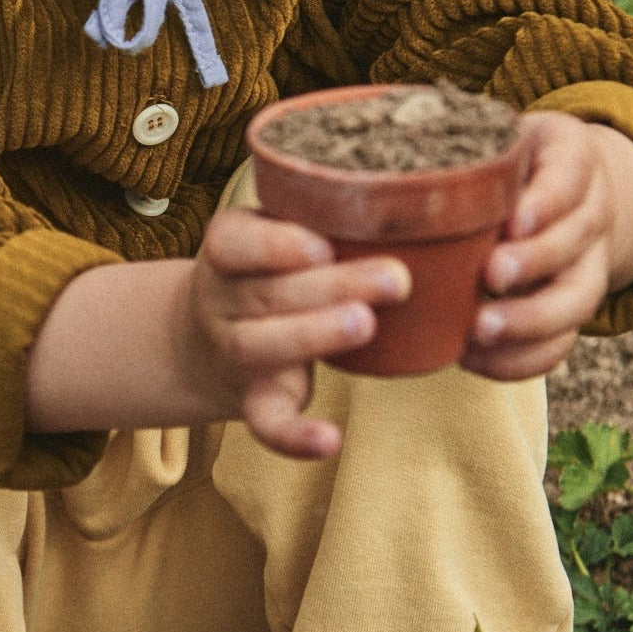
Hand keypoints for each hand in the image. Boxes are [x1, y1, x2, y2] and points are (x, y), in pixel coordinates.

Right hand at [188, 207, 410, 457]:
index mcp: (227, 251)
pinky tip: (330, 441)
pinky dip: (295, 437)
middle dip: (330, 286)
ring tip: (367, 324)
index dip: (276, 246)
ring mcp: (235, 353)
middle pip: (265, 294)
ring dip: (313, 336)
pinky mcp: (254, 400)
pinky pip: (266, 423)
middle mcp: (222, 301)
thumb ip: (324, 211)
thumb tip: (426, 190)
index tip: (324, 245)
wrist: (206, 339)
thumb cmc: (269, 270)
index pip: (235, 243)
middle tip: (395, 278)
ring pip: (260, 347)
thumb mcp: (275, 230)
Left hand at [461, 112, 632, 380]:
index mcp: (572, 159)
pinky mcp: (569, 313)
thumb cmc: (498, 163)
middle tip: (490, 277)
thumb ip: (454, 149)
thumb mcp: (488, 138)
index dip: (547, 202)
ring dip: (529, 321)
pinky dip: (518, 359)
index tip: (513, 221)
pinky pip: (558, 346)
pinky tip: (473, 358)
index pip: (569, 177)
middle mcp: (590, 214)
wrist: (551, 193)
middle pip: (576, 243)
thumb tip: (380, 173)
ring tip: (479, 331)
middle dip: (535, 262)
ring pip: (577, 302)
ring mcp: (587, 267)